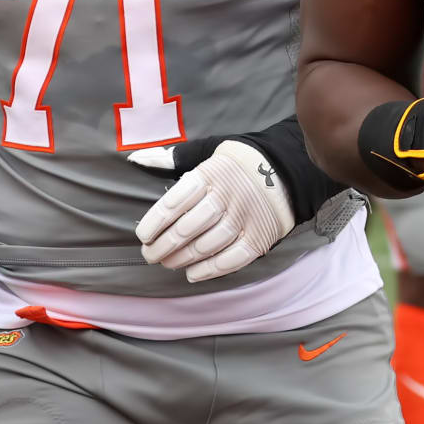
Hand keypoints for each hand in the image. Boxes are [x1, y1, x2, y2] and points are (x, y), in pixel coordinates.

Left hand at [129, 140, 294, 283]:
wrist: (286, 170)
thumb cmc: (238, 163)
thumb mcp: (208, 151)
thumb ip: (174, 158)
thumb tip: (137, 159)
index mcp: (209, 175)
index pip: (173, 204)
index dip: (154, 224)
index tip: (144, 235)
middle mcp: (226, 197)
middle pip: (186, 229)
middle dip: (162, 247)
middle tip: (150, 255)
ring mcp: (245, 219)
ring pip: (205, 247)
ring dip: (182, 259)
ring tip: (169, 263)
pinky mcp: (260, 237)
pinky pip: (231, 259)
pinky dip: (209, 270)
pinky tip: (193, 273)